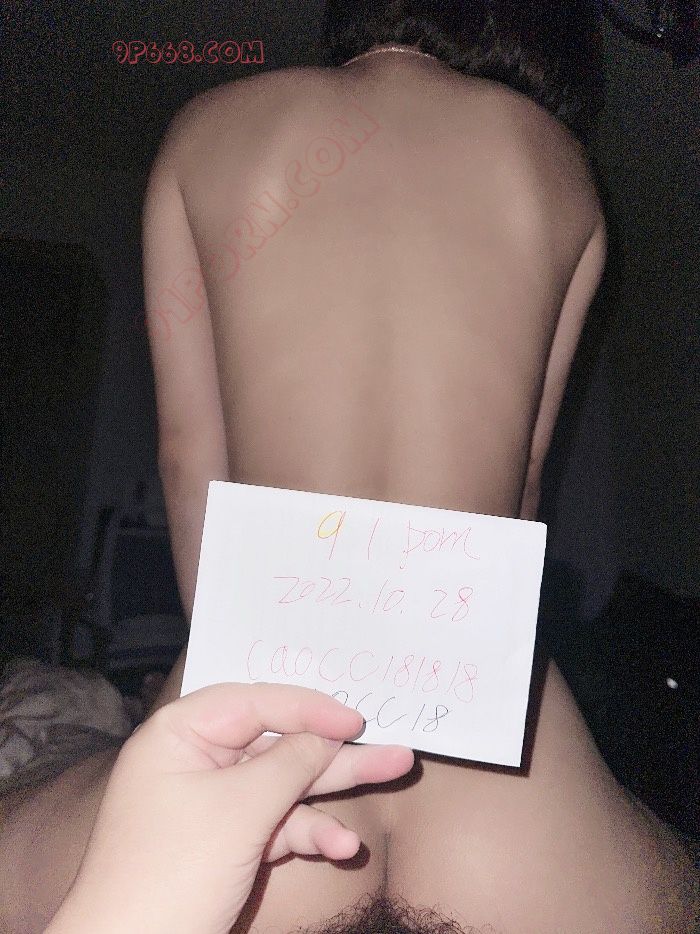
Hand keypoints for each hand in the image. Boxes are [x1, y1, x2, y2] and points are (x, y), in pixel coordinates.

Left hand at [47, 682, 413, 933]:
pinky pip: (276, 825)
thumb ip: (289, 764)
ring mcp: (213, 804)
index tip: (356, 721)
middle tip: (392, 747)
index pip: (253, 702)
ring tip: (394, 775)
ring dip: (333, 793)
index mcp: (180, 735)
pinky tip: (343, 848)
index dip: (308, 707)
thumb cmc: (173, 872)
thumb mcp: (239, 810)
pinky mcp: (227, 842)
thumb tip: (326, 736)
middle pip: (276, 744)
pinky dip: (309, 834)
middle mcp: (196, 761)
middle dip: (335, 751)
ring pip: (284, 785)